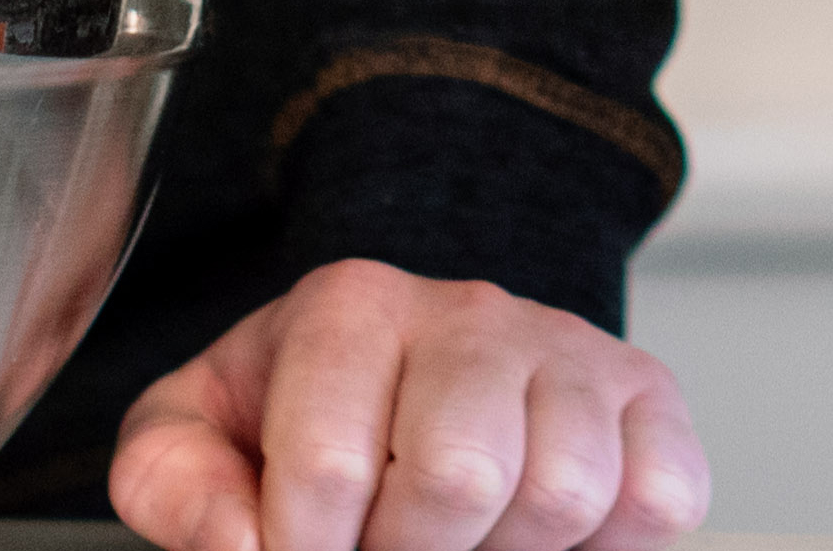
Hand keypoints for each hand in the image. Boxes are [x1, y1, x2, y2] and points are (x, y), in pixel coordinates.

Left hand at [111, 263, 703, 550]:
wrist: (405, 370)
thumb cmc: (297, 416)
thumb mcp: (195, 438)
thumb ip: (173, 485)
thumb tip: (239, 544)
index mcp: (350, 306)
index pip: (327, 467)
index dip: (304, 548)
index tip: (297, 548)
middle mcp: (471, 310)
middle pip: (459, 476)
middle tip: (386, 549)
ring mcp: (569, 348)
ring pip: (564, 492)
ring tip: (461, 540)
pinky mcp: (648, 394)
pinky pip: (659, 500)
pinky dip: (606, 545)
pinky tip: (535, 532)